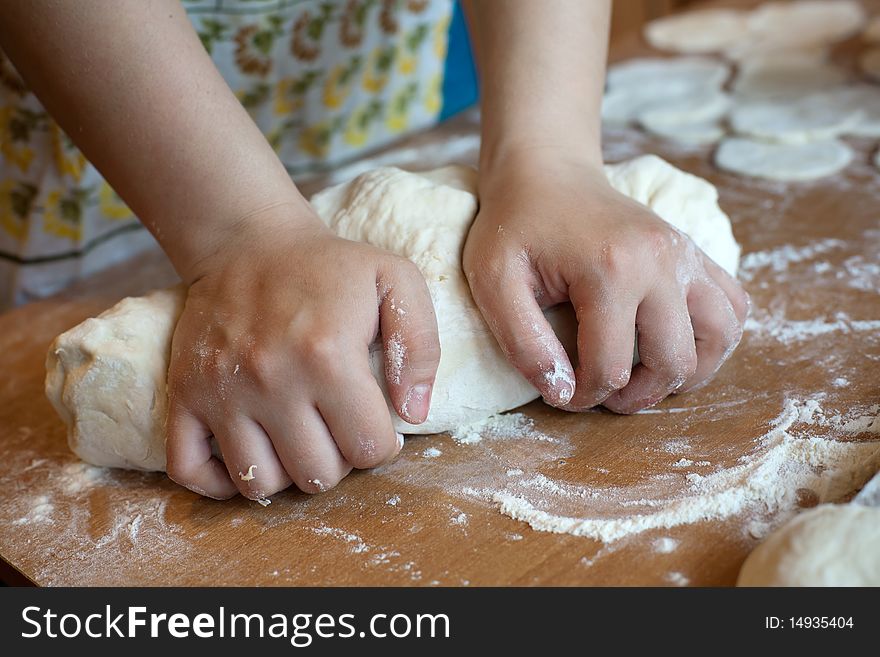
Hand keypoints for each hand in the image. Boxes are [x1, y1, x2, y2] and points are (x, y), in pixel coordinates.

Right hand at [164, 204, 439, 499]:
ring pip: (260, 485)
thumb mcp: (395, 281)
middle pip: (317, 476)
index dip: (382, 444)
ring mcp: (221, 392)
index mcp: (327, 356)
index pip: (367, 449)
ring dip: (287, 474)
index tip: (376, 423)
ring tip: (299, 440)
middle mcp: (271, 380)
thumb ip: (420, 346)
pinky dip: (219, 481)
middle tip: (338, 429)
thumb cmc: (329, 268)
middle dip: (339, 460)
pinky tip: (252, 456)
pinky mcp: (185, 395)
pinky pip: (190, 471)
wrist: (248, 242)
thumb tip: (414, 413)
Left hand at [463, 154, 748, 413]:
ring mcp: (685, 253)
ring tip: (644, 377)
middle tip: (603, 395)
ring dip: (685, 372)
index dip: (585, 396)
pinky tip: (675, 344)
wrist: (547, 172)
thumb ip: (523, 342)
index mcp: (610, 270)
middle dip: (637, 396)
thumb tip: (561, 392)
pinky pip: (733, 305)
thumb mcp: (493, 281)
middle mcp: (660, 261)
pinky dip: (714, 337)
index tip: (562, 393)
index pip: (611, 367)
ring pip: (719, 337)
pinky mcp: (694, 252)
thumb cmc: (514, 226)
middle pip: (674, 361)